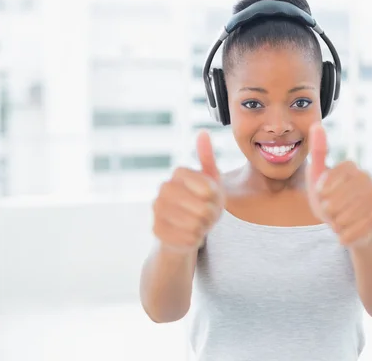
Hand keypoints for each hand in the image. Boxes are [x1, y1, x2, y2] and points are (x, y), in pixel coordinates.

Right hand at [152, 130, 224, 252]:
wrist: (186, 228)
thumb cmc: (202, 201)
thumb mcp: (211, 179)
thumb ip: (207, 157)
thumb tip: (203, 132)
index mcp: (179, 172)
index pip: (209, 188)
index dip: (215, 198)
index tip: (210, 197)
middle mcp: (164, 188)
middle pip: (203, 208)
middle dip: (210, 215)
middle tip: (205, 214)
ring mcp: (157, 209)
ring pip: (195, 225)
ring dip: (203, 227)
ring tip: (197, 223)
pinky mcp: (156, 229)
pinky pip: (187, 239)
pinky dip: (194, 239)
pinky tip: (188, 234)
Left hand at [306, 123, 371, 248]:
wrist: (360, 232)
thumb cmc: (335, 203)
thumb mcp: (320, 179)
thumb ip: (319, 152)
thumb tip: (316, 123)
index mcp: (353, 169)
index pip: (334, 174)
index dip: (325, 188)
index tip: (321, 196)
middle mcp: (368, 180)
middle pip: (338, 197)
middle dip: (330, 209)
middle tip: (330, 215)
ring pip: (347, 214)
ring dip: (338, 223)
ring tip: (338, 224)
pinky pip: (358, 228)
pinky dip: (347, 236)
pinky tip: (344, 237)